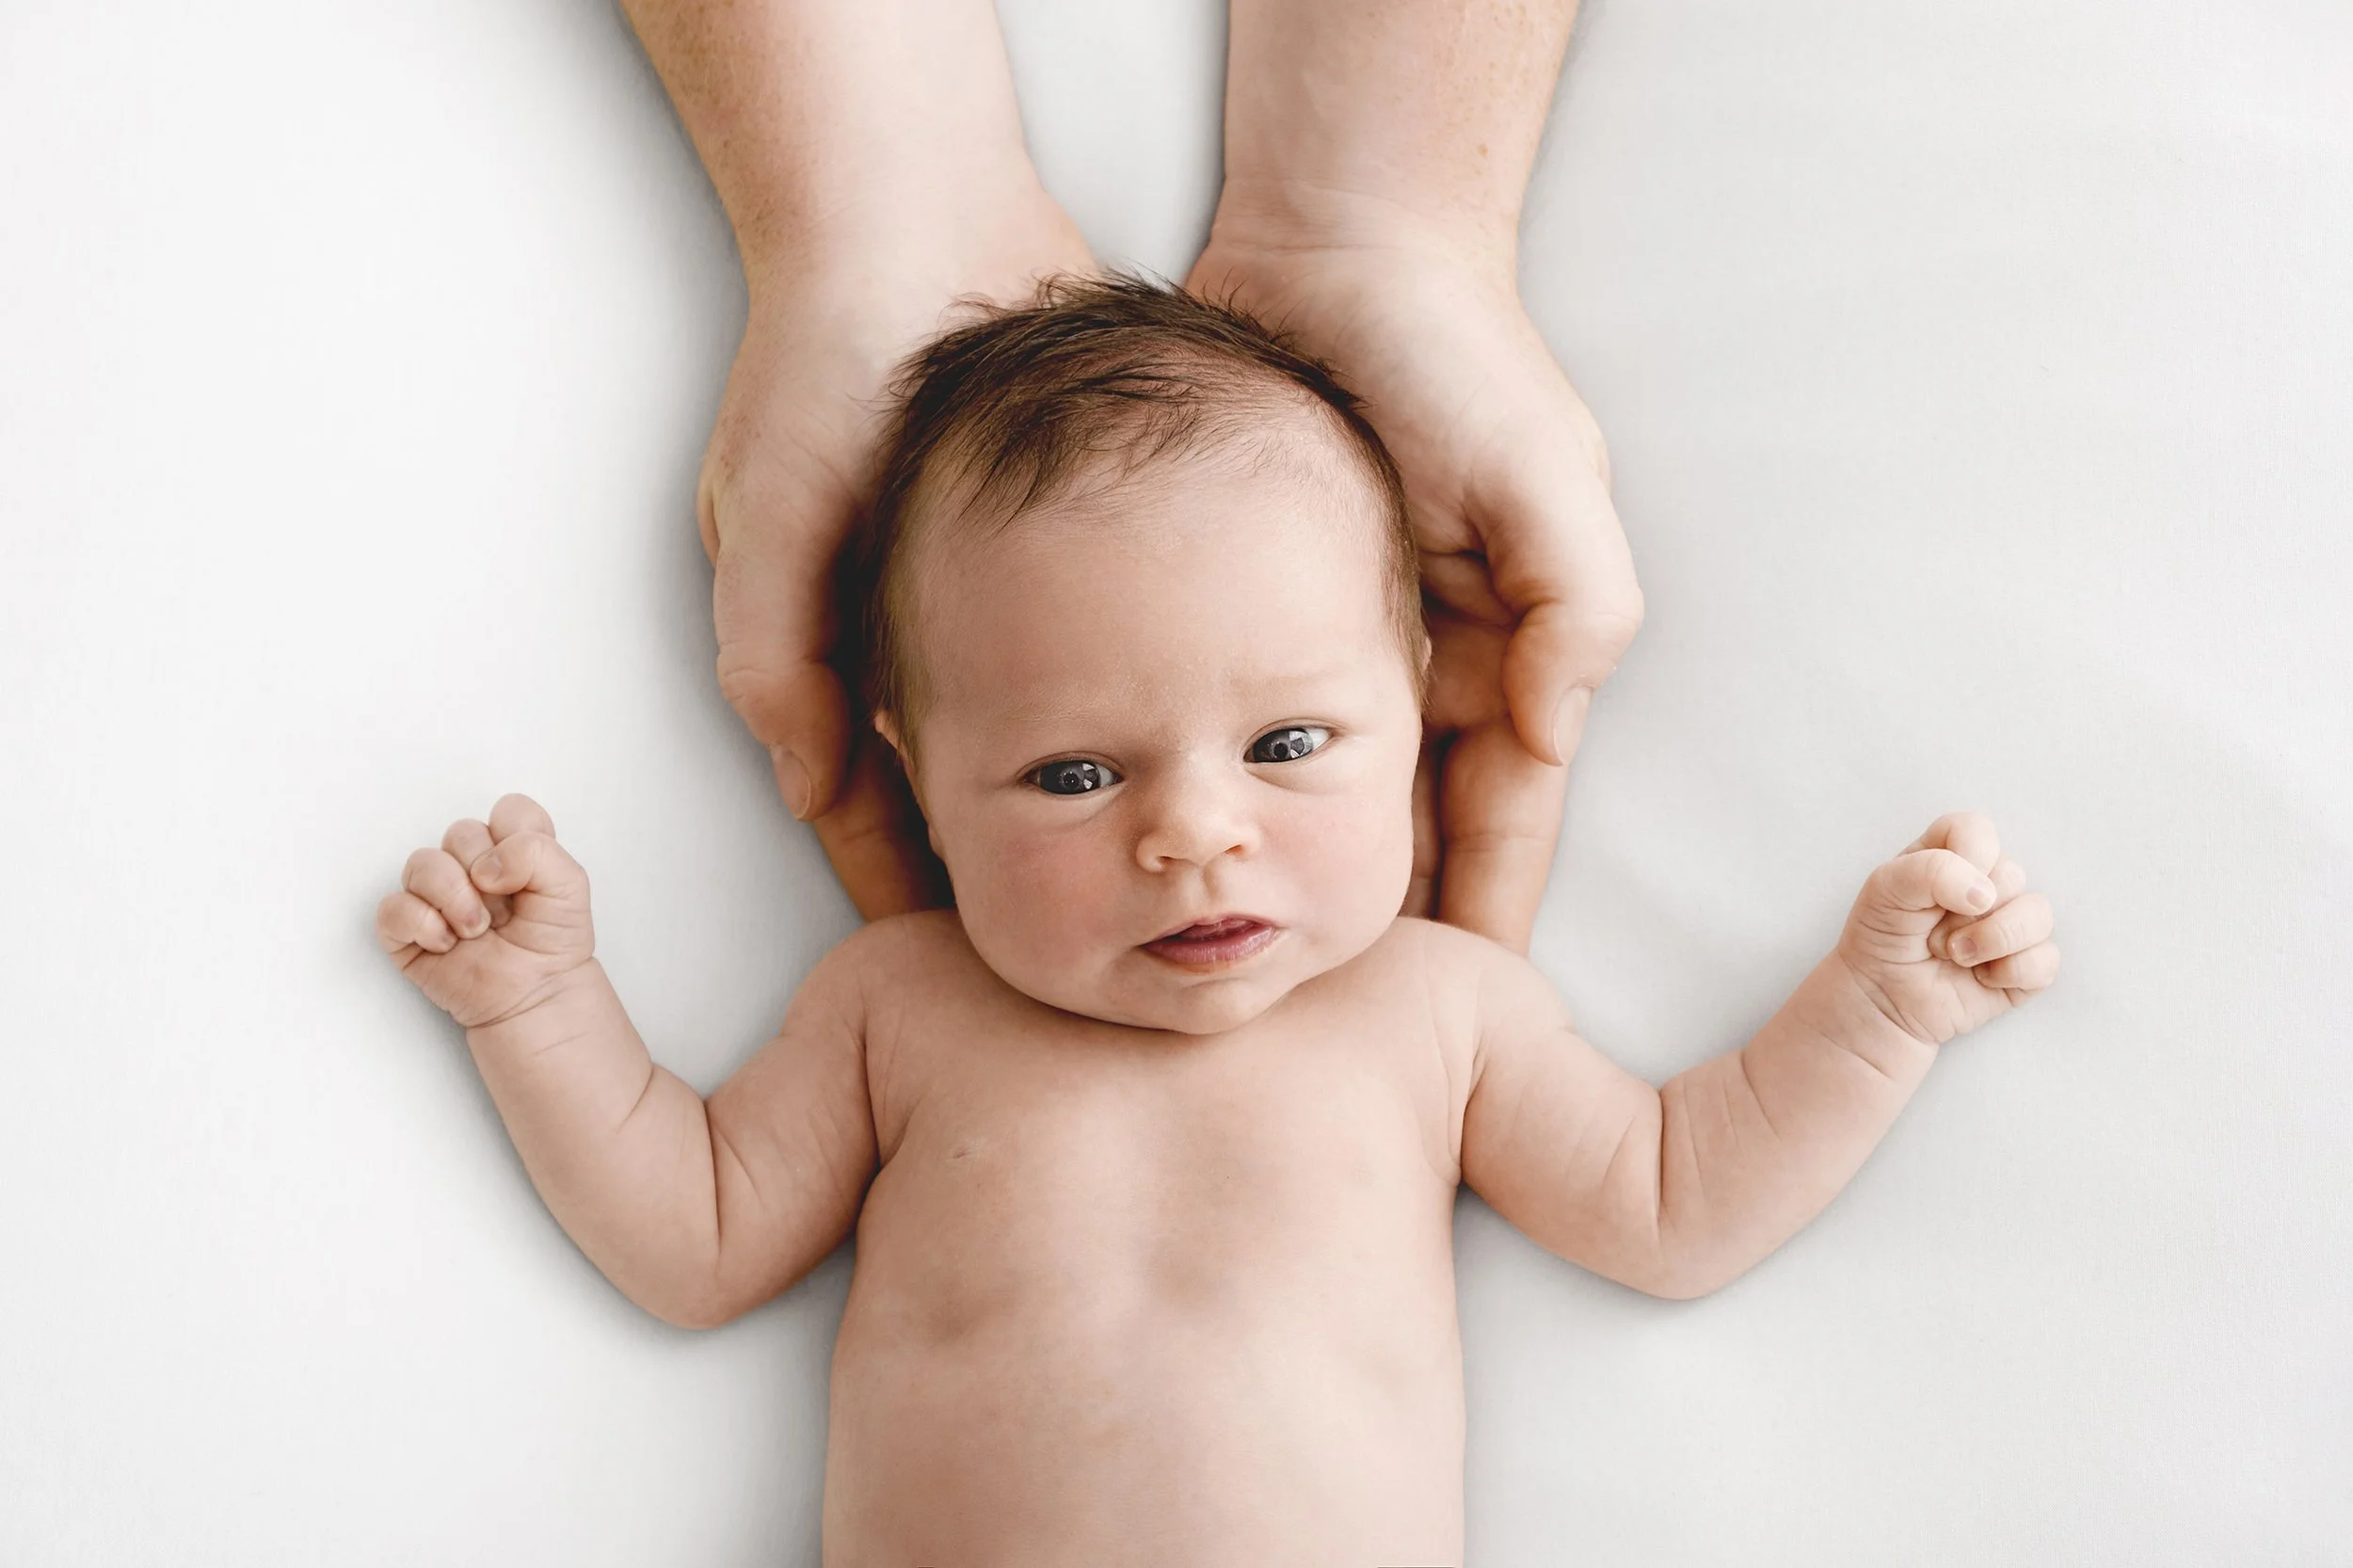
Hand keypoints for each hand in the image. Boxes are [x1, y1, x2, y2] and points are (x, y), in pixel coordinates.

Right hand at [376, 793, 595, 1029]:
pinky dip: (422, 924)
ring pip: (421, 863)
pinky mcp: (409, 930)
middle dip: (482, 872)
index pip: (508, 810)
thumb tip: (486, 864)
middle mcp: (471, 865)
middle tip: (501, 911)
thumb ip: (537, 852)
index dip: (514, 835)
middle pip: (460, 832)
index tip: (524, 874)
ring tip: (475, 930)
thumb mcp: (569, 887)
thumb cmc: (552, 943)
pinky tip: (447, 944)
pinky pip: (393, 908)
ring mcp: (437, 896)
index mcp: (512, 849)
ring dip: (453, 898)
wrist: (536, 995)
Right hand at [704, 202, 1094, 919]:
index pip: (871, 810)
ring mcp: (982, 593)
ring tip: (1145, 871)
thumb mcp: (773, 515)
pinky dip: (1117, 703)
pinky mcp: (1052, 545)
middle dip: (1012, 858)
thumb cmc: (824, 362)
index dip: (911, 885)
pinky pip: (1088, 653)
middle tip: (1088, 940)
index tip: (972, 968)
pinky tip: (1177, 754)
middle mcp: (908, 635)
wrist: (908, 221)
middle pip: (963, 786)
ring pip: (1034, 733)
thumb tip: (809, 793)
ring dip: (1079, 793)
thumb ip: (779, 660)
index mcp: (831, 649)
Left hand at [1186, 237, 1642, 950]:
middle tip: (1340, 1027)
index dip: (1482, 913)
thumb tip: (1550, 731)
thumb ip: (1569, 606)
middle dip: (1388, 921)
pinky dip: (1242, 788)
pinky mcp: (1265, 605)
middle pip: (1414, 825)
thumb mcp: (1538, 478)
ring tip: (1261, 973)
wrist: (1336, 247)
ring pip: (1328, 793)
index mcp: (1511, 650)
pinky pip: (1255, 722)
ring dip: (1306, 873)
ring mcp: (1347, 638)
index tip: (1462, 1016)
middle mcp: (1434, 660)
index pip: (1503, 817)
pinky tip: (1205, 857)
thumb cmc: (1449, 354)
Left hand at [1834, 811, 2061, 1046]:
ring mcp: (2009, 924)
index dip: (1967, 855)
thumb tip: (1984, 894)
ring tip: (1955, 955)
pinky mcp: (2024, 967)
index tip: (1936, 890)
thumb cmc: (1882, 936)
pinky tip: (1980, 978)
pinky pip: (2045, 961)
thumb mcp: (1886, 888)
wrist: (1879, 999)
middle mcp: (1987, 883)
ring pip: (2038, 914)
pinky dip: (2009, 973)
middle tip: (1931, 932)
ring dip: (1990, 939)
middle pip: (2011, 873)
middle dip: (1965, 912)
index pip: (1979, 830)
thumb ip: (1931, 870)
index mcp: (1952, 853)